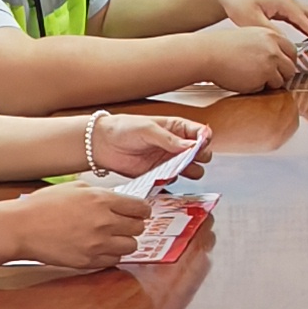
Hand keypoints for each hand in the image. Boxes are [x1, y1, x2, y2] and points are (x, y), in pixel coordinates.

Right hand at [4, 181, 151, 273]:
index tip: (139, 212)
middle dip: (134, 225)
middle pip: (139, 228)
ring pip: (131, 247)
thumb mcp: (75, 188)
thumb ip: (101, 193)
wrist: (22, 228)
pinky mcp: (89, 261)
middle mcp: (104, 222)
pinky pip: (114, 260)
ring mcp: (97, 244)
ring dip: (125, 242)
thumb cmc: (44, 205)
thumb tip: (118, 199)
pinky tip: (100, 248)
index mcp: (102, 200)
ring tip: (112, 237)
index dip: (142, 210)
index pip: (140, 208)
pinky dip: (111, 255)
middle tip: (125, 224)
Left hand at [87, 110, 212, 178]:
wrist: (102, 144)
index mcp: (176, 128)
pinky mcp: (159, 174)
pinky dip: (172, 180)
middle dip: (200, 157)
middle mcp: (176, 144)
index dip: (204, 139)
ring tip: (177, 169)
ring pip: (192, 169)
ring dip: (189, 171)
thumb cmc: (123, 129)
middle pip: (201, 153)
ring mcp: (169, 160)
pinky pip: (174, 179)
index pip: (200, 133)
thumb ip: (169, 139)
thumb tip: (189, 146)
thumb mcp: (147, 129)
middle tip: (189, 159)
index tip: (201, 145)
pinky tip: (164, 176)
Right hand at [190, 19, 307, 92]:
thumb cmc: (220, 48)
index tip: (283, 68)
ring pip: (281, 79)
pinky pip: (268, 88)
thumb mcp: (248, 38)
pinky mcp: (265, 74)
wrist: (207, 54)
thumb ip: (265, 46)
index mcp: (270, 35)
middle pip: (291, 66)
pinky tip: (245, 81)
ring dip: (269, 83)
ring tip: (251, 79)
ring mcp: (271, 60)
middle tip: (269, 79)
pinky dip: (259, 88)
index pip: (291, 50)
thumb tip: (277, 59)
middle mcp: (274, 46)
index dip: (287, 62)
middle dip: (282, 75)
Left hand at [217, 0, 307, 45]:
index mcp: (282, 2)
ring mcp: (284, 2)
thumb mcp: (253, 20)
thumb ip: (271, 31)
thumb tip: (286, 42)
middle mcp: (286, 0)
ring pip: (307, 13)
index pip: (304, 18)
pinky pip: (299, 16)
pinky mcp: (280, 6)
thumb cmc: (238, 3)